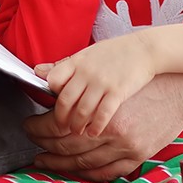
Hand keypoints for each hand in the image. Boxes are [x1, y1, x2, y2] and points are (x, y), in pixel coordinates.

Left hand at [22, 74, 182, 181]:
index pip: (59, 123)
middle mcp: (112, 129)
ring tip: (43, 158)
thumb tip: (39, 74)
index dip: (39, 127)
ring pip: (84, 161)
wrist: (180, 87)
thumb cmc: (138, 76)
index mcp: (100, 105)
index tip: (28, 125)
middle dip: (44, 144)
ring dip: (59, 162)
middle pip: (68, 144)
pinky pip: (106, 171)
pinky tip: (71, 168)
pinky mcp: (139, 154)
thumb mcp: (103, 68)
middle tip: (31, 140)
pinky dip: (86, 172)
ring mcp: (127, 145)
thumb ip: (69, 72)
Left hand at [36, 35, 156, 136]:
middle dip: (60, 119)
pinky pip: (102, 115)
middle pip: (64, 101)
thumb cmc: (115, 52)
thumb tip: (37, 71)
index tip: (53, 105)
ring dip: (76, 126)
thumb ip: (63, 65)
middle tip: (59, 128)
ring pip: (81, 111)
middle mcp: (87, 72)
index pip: (53, 81)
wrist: (145, 50)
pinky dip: (95, 127)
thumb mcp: (86, 53)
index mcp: (77, 61)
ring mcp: (102, 83)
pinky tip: (93, 132)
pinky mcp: (118, 93)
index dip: (51, 96)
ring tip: (76, 131)